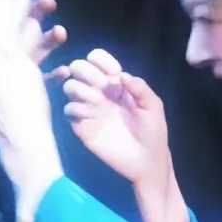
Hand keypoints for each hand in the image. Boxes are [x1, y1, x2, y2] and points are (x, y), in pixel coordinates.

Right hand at [63, 50, 168, 186]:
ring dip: (80, 88)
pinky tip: (92, 114)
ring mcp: (89, 109)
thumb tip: (121, 75)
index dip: (102, 60)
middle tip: (102, 85)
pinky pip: (69, 110)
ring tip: (98, 101)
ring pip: (70, 86)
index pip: (98, 59)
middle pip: (78, 68)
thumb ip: (140, 88)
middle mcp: (99, 92)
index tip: (114, 72)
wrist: (146, 161)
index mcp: (116, 83)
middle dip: (87, 71)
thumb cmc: (152, 132)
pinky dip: (77, 108)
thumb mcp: (153, 106)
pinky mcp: (82, 127)